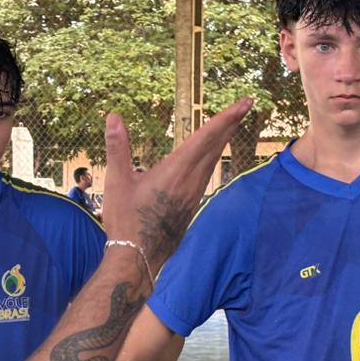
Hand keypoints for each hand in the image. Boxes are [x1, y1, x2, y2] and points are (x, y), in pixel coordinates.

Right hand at [99, 98, 252, 275]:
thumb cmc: (126, 220)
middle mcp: (191, 181)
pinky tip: (209, 157)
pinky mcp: (191, 204)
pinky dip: (212, 157)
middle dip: (231, 123)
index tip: (245, 103)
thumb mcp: (117, 181)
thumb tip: (113, 116)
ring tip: (230, 124)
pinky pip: (207, 174)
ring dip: (223, 139)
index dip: (227, 117)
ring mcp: (194, 194)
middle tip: (246, 104)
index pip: (206, 137)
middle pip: (216, 146)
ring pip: (213, 160)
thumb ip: (117, 147)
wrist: (138, 258)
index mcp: (176, 171)